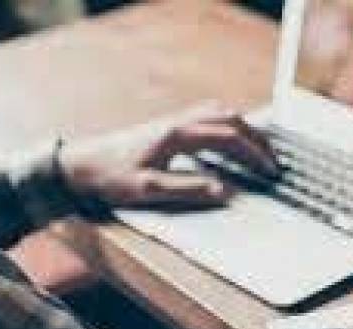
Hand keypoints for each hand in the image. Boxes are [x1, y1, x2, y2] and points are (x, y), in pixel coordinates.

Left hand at [58, 110, 277, 208]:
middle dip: (256, 140)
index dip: (253, 153)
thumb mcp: (149, 190)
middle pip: (230, 120)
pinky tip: (231, 141)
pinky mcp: (167, 127)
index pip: (228, 137)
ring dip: (244, 129)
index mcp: (177, 135)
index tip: (270, 170)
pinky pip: (207, 117)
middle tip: (273, 162)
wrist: (79, 165)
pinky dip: (228, 126)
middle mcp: (177, 122)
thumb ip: (189, 189)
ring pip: (219, 113)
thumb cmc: (110, 178)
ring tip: (259, 151)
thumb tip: (226, 191)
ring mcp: (172, 121)